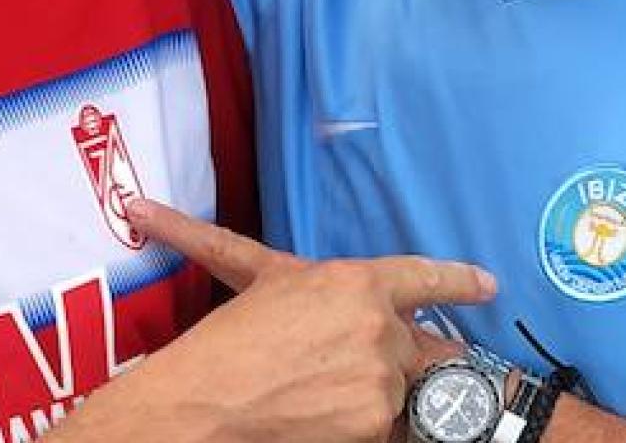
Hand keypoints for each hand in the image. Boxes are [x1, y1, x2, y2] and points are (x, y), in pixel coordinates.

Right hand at [59, 200, 493, 442]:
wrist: (208, 403)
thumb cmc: (224, 343)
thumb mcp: (248, 281)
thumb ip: (237, 250)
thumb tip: (138, 205)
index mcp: (352, 281)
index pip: (420, 276)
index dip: (457, 279)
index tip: (487, 285)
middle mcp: (377, 324)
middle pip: (399, 343)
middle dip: (373, 356)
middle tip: (327, 367)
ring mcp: (380, 375)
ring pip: (390, 388)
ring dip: (363, 394)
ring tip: (313, 394)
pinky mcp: (376, 420)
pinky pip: (380, 425)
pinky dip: (356, 425)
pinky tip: (319, 418)